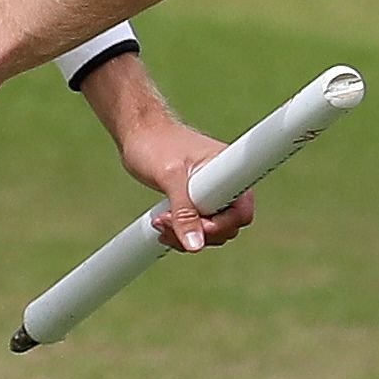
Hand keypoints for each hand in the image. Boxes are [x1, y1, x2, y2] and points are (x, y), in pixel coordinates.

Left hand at [114, 115, 256, 253]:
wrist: (137, 132)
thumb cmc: (155, 143)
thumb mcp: (170, 178)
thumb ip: (184, 212)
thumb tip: (194, 245)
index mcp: (229, 170)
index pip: (241, 212)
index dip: (221, 225)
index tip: (194, 222)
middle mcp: (225, 183)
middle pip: (227, 227)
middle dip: (198, 232)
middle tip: (166, 221)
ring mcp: (211, 193)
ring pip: (210, 231)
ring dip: (185, 234)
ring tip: (159, 221)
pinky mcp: (196, 200)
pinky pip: (197, 227)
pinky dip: (180, 232)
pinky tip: (161, 224)